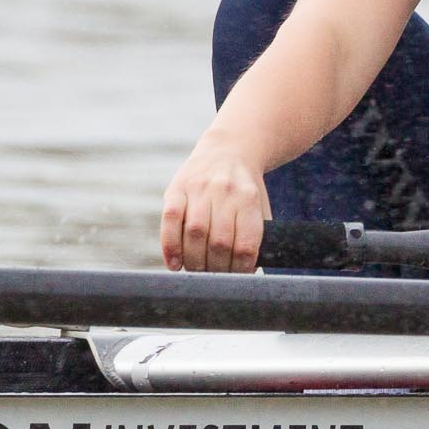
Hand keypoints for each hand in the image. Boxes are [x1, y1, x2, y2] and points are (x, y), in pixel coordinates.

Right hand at [160, 131, 271, 272]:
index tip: (237, 278)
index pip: (245, 243)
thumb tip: (249, 272)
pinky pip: (169, 221)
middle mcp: (224, 191)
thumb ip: (256, 234)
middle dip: (216, 268)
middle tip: (214, 278)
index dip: (240, 268)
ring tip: (197, 271)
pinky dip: (170, 247)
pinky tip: (174, 264)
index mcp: (249, 199)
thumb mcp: (259, 205)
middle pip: (218, 242)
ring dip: (194, 262)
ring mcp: (198, 188)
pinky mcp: (175, 188)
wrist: (229, 150)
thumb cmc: (245, 189)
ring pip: (194, 233)